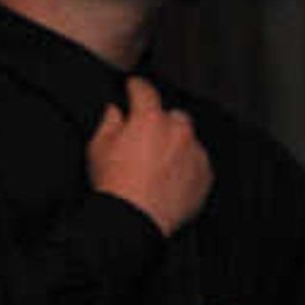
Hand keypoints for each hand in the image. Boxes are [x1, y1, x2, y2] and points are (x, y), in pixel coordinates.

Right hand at [87, 78, 210, 234]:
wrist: (135, 218)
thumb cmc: (114, 183)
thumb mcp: (98, 147)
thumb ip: (109, 123)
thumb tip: (116, 112)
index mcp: (150, 120)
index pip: (145, 91)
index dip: (137, 86)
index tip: (134, 86)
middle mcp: (179, 132)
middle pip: (173, 115)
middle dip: (160, 120)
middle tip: (144, 136)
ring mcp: (195, 153)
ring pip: (188, 139)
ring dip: (176, 143)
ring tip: (156, 162)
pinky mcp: (205, 175)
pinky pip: (198, 162)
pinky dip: (187, 164)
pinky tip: (169, 176)